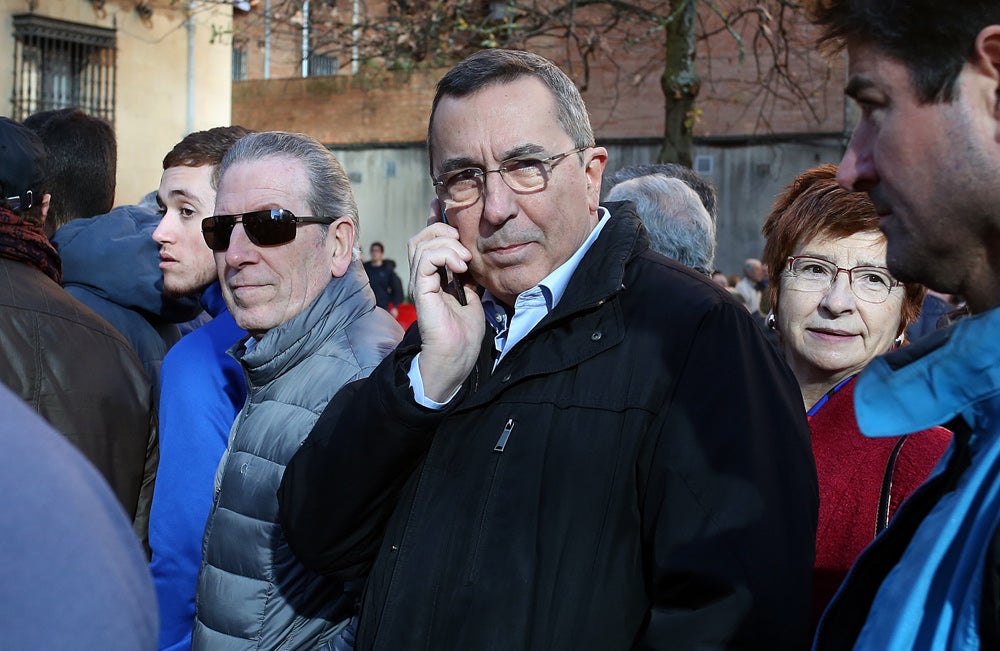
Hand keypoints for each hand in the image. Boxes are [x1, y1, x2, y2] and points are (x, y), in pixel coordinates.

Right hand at [407, 201, 483, 400]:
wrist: (457, 355)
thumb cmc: (465, 330)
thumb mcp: (473, 292)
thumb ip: (470, 272)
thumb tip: (476, 253)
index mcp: (435, 274)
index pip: (429, 238)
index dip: (437, 221)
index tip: (448, 210)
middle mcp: (424, 276)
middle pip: (421, 236)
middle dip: (442, 229)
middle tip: (463, 241)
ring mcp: (421, 283)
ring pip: (421, 244)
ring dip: (447, 244)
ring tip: (465, 259)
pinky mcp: (421, 290)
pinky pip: (424, 260)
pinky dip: (443, 256)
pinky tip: (460, 267)